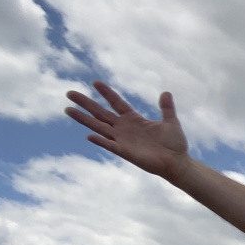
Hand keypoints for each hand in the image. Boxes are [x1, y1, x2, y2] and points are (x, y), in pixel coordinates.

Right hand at [65, 82, 188, 180]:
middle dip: (85, 103)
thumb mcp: (171, 122)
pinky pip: (110, 145)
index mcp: (133, 119)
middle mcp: (124, 128)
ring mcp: (122, 140)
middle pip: (100, 113)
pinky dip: (101, 141)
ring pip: (98, 127)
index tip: (95, 82)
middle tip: (69, 93)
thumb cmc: (174, 144)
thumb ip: (166, 108)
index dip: (107, 93)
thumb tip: (166, 92)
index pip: (116, 103)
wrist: (177, 163)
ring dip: (83, 119)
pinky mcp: (125, 152)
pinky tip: (89, 136)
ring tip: (68, 109)